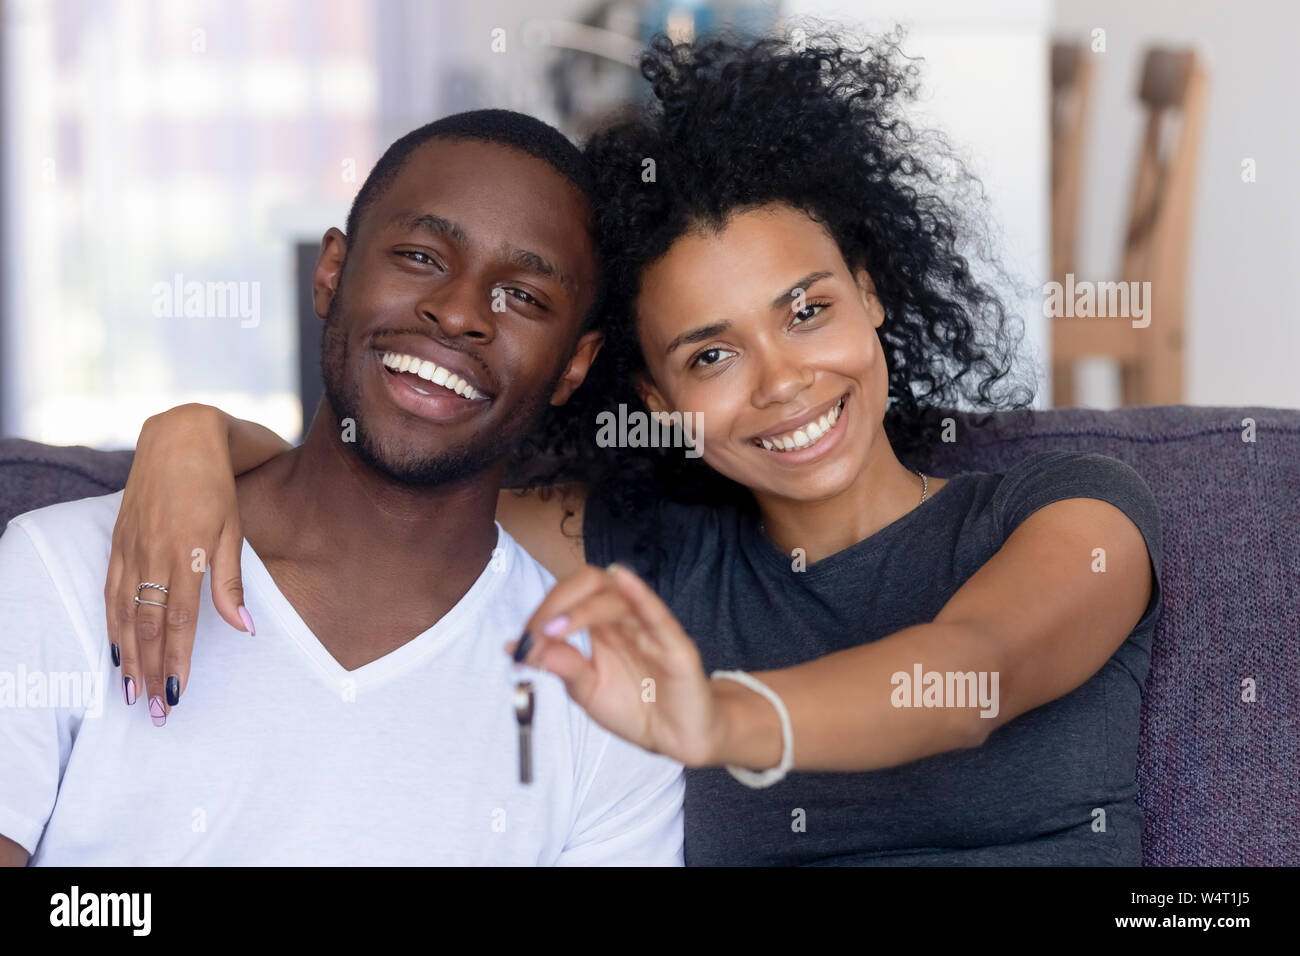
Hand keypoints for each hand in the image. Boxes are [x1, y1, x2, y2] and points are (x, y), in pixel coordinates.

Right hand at [105, 404, 249, 722]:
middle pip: (147, 626)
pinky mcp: (117, 544)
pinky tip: (116, 651)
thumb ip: (231, 583)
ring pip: (124, 615)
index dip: (178, 659)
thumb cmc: (216, 487)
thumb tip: (244, 629)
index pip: (180, 620)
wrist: (179, 440)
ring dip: (128, 658)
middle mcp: (153, 555)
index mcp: (187, 554)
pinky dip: (111, 626)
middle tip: (155, 711)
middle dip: (151, 671)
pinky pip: (110, 593)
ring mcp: (130, 550)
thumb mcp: (233, 531)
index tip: (179, 692)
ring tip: (133, 694)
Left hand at [508, 563, 719, 766]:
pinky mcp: (676, 647)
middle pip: (591, 584)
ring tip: (556, 630)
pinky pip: (657, 615)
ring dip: (582, 608)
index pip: (570, 596)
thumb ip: (560, 666)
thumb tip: (515, 646)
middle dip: (557, 602)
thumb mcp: (587, 691)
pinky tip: (623, 580)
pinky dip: (639, 594)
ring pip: (617, 598)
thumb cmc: (635, 708)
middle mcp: (626, 618)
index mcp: (602, 625)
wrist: (675, 739)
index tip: (522, 640)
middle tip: (537, 631)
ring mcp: (651, 629)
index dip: (543, 610)